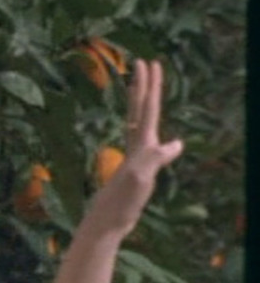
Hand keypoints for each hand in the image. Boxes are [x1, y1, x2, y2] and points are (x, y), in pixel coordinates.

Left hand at [84, 59, 183, 239]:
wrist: (106, 221)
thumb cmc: (122, 201)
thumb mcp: (140, 178)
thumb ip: (154, 159)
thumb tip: (176, 144)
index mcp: (139, 144)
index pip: (146, 108)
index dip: (149, 86)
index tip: (148, 62)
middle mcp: (135, 146)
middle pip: (139, 109)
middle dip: (143, 85)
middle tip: (142, 62)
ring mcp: (134, 156)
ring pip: (138, 122)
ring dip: (142, 104)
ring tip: (142, 90)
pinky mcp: (136, 169)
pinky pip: (148, 144)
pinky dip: (157, 137)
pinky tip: (167, 142)